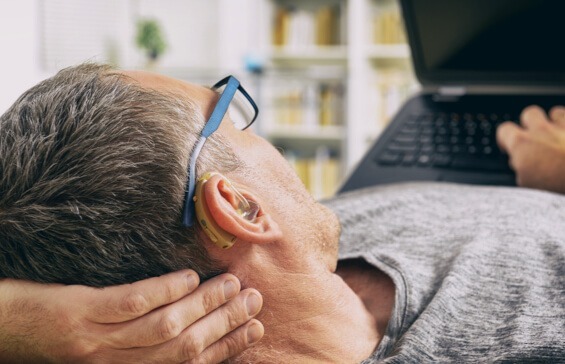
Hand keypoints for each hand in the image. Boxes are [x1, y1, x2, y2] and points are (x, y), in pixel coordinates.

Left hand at [0, 270, 262, 362]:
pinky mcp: (78, 313)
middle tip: (253, 301)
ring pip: (164, 329)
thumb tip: (185, 321)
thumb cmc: (52, 338)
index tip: (255, 328)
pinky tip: (188, 277)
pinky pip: (129, 304)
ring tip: (231, 284)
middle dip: (225, 326)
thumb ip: (139, 342)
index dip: (226, 349)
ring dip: (204, 307)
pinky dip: (164, 291)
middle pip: (183, 348)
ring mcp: (96, 341)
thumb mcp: (102, 349)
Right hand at [497, 105, 564, 192]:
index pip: (504, 130)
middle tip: (534, 139)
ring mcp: (564, 127)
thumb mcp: (528, 186)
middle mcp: (542, 131)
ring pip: (555, 112)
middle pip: (530, 114)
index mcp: (522, 144)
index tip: (509, 147)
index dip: (505, 138)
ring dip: (554, 122)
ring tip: (557, 137)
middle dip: (529, 124)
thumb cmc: (558, 188)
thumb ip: (521, 170)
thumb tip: (520, 165)